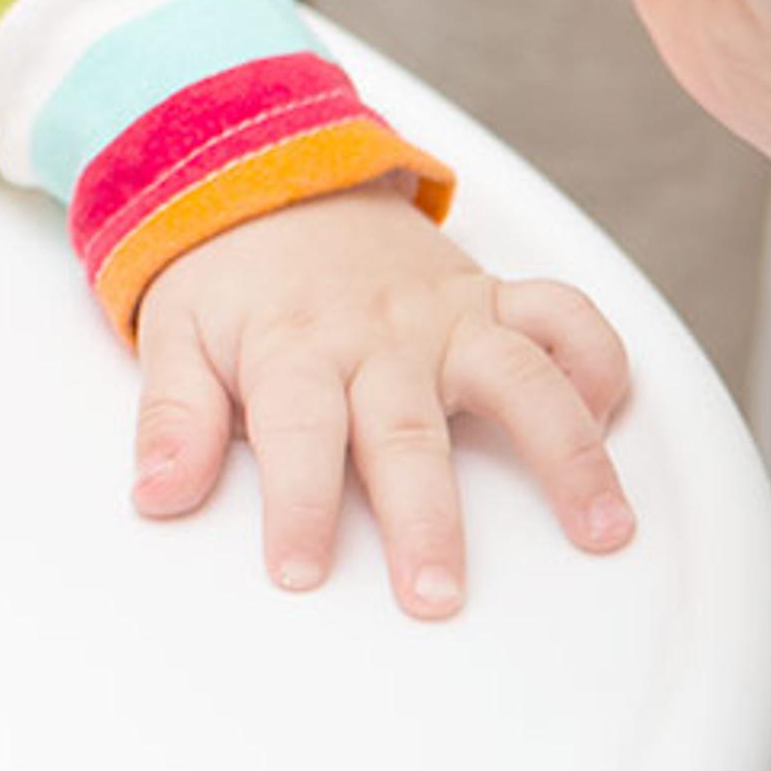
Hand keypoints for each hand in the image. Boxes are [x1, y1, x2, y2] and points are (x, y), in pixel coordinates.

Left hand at [129, 186, 632, 615]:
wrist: (270, 174)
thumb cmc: (228, 278)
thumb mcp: (175, 337)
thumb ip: (173, 419)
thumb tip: (155, 495)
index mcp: (293, 349)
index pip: (296, 434)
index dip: (298, 505)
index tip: (299, 572)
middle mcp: (378, 335)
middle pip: (406, 432)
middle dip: (425, 519)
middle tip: (436, 596)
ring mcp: (444, 315)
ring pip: (519, 377)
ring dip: (566, 451)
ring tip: (602, 529)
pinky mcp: (491, 297)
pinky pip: (564, 316)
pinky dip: (600, 361)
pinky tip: (615, 422)